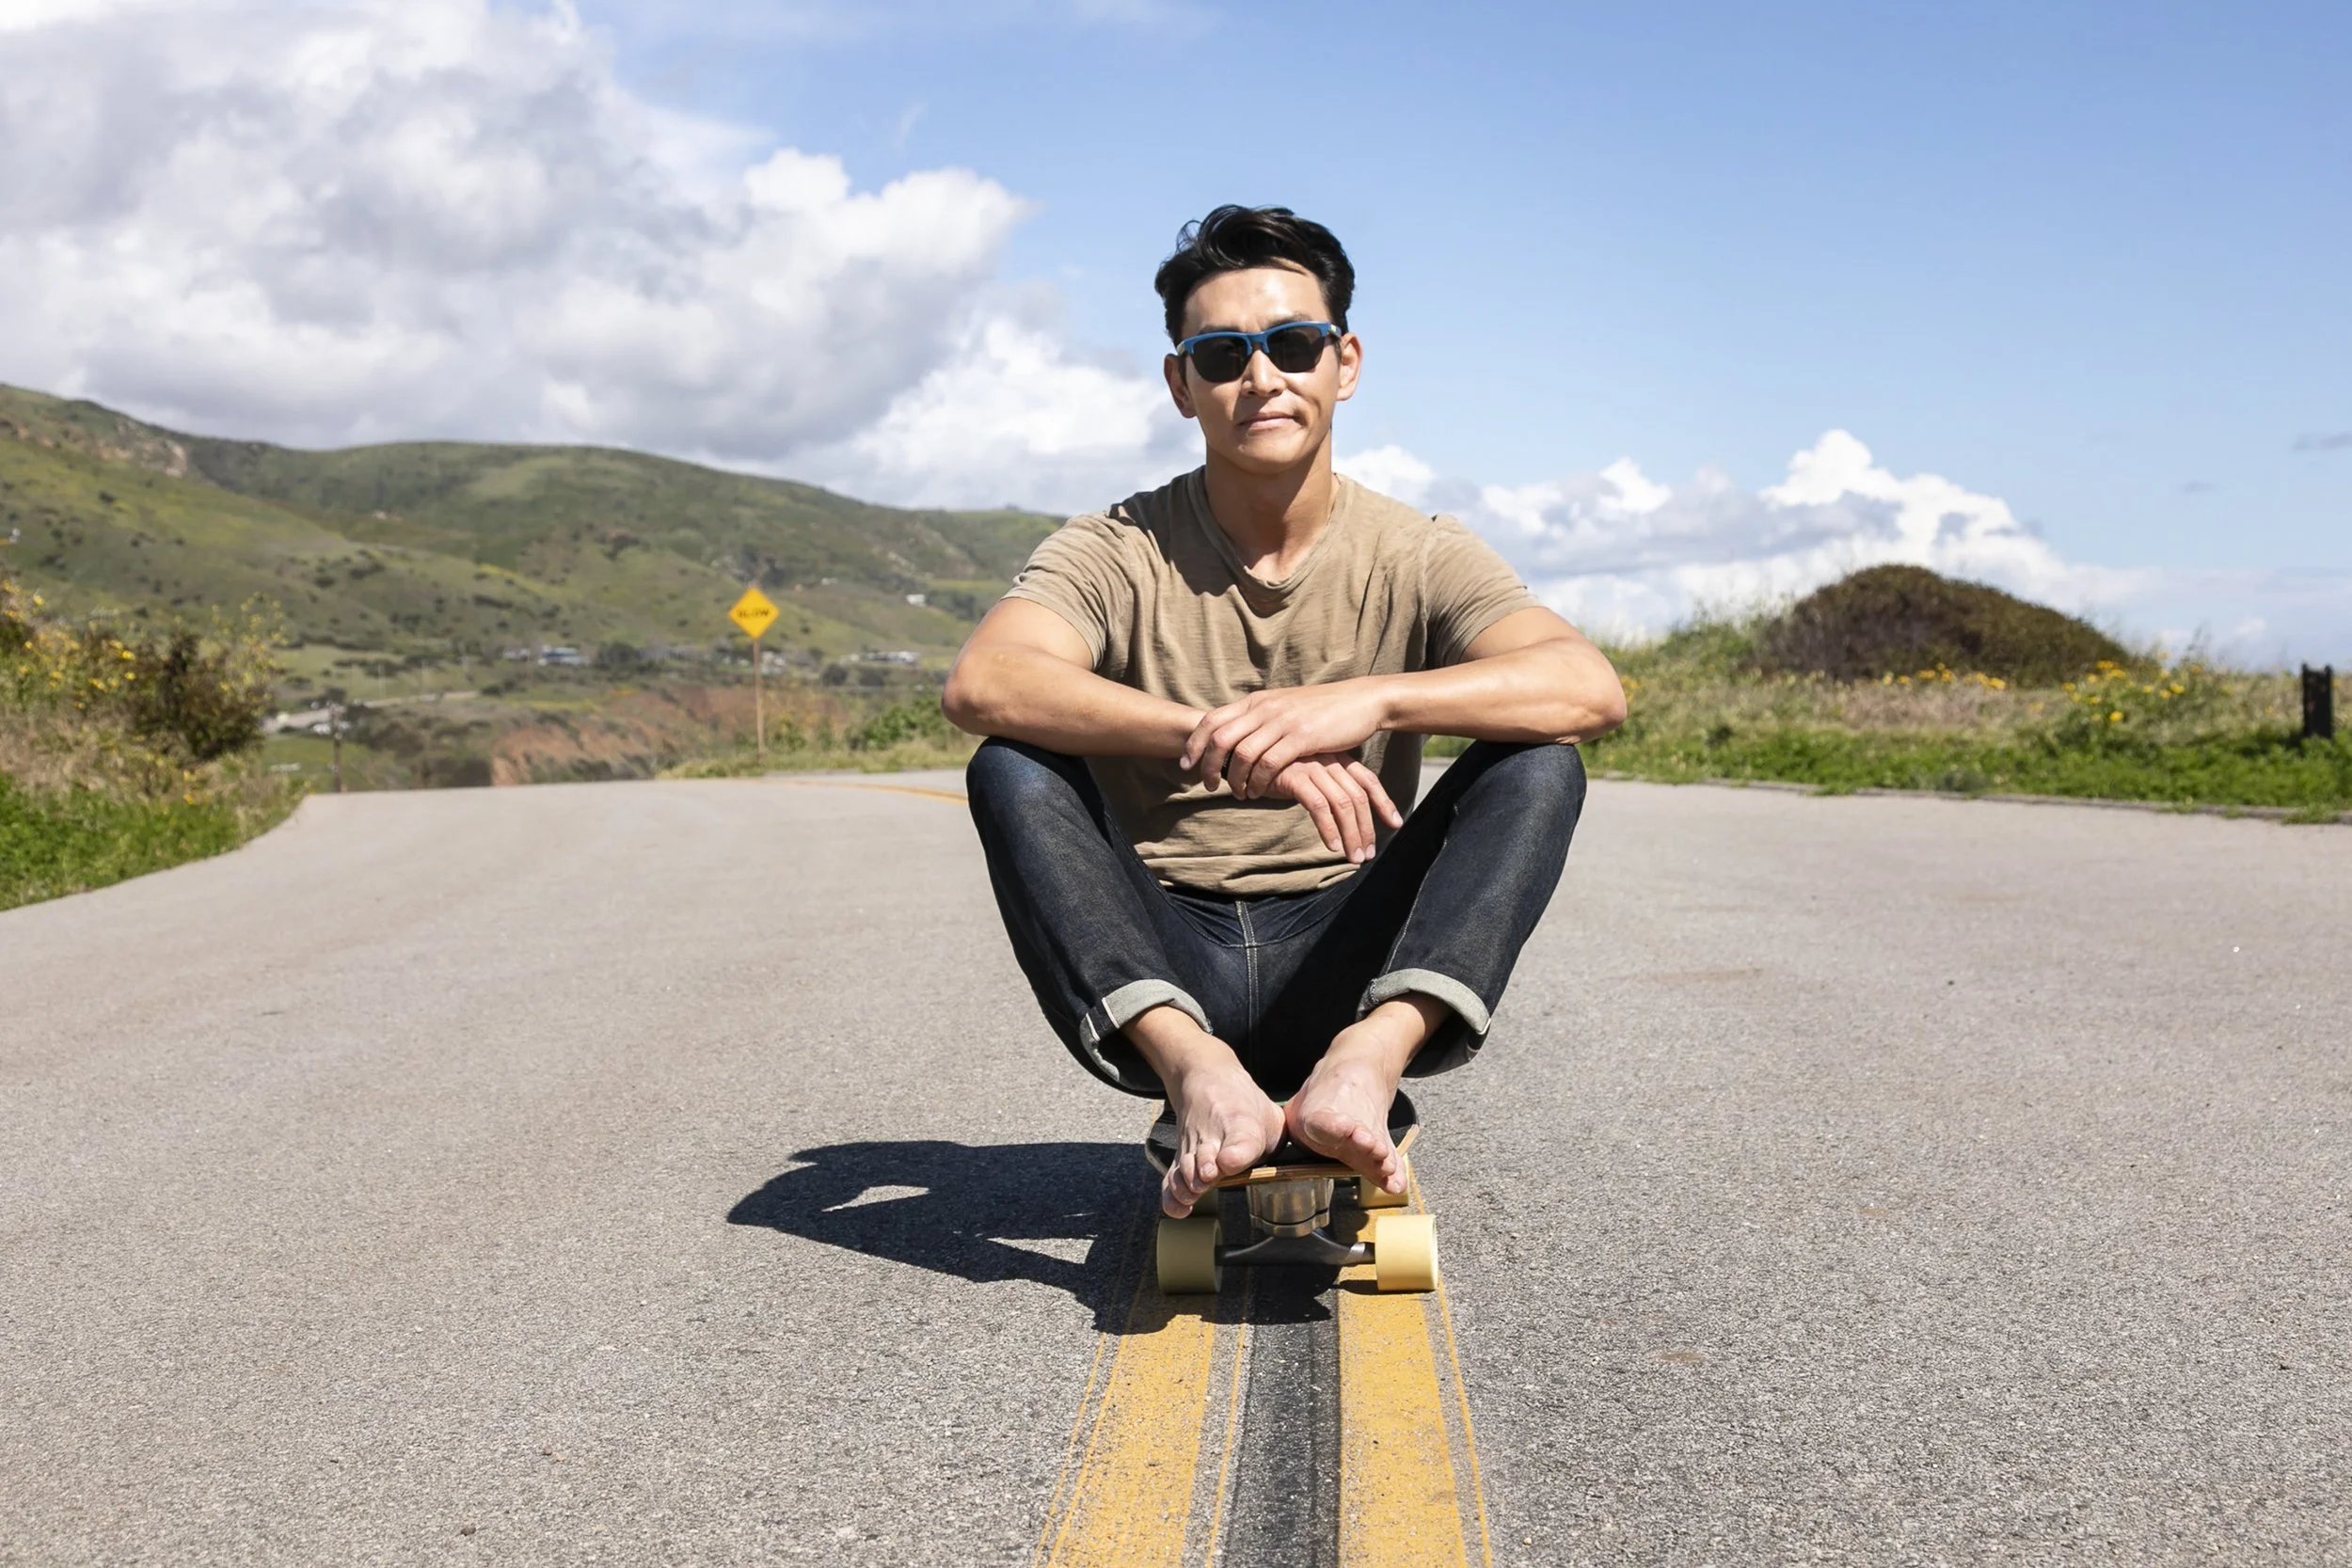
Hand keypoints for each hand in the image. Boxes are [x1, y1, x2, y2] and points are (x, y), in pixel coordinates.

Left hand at [1182, 681, 1389, 799]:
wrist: (1360, 701)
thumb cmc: (1321, 709)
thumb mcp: (1283, 706)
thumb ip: (1259, 718)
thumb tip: (1234, 734)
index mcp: (1256, 700)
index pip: (1212, 719)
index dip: (1194, 744)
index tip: (1186, 765)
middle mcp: (1264, 708)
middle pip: (1220, 738)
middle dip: (1208, 766)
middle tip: (1209, 786)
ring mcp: (1282, 721)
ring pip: (1242, 754)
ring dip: (1235, 779)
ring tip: (1238, 794)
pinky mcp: (1301, 737)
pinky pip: (1269, 764)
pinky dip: (1259, 782)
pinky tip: (1259, 793)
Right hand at [1264, 754, 1404, 863]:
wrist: (1243, 755)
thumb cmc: (1276, 768)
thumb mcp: (1308, 774)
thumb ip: (1328, 785)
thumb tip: (1348, 813)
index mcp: (1336, 758)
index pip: (1367, 780)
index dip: (1384, 803)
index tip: (1396, 824)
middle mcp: (1328, 760)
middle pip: (1358, 797)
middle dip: (1366, 828)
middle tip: (1367, 854)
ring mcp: (1312, 767)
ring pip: (1343, 804)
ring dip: (1351, 834)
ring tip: (1354, 857)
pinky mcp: (1294, 777)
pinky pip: (1319, 806)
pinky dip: (1328, 829)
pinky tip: (1332, 847)